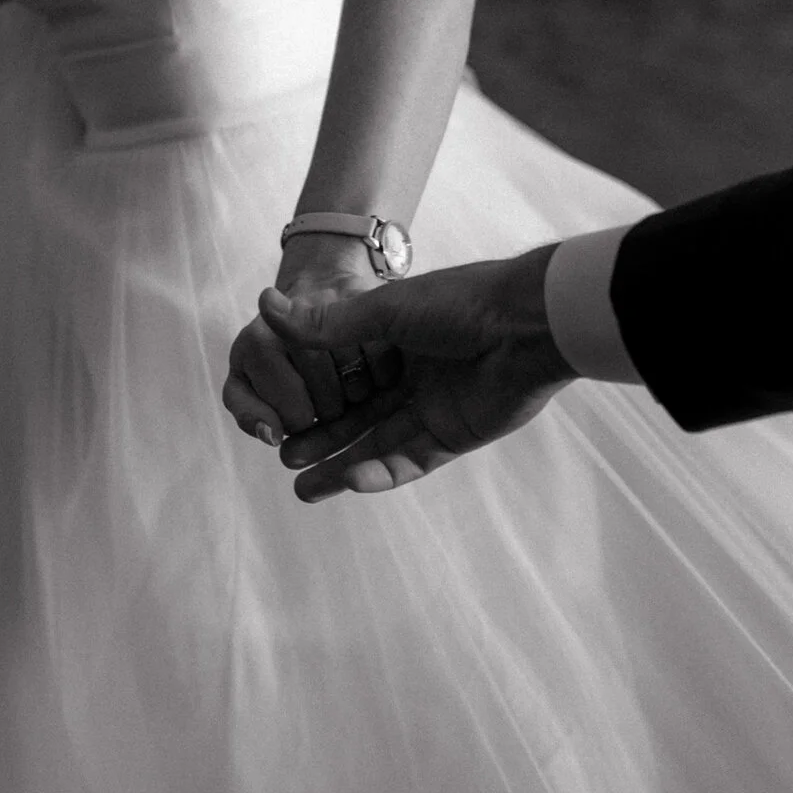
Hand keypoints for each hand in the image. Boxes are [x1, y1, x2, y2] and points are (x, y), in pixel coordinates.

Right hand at [244, 246, 577, 502]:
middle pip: (359, 416)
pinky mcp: (455, 435)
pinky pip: (410, 459)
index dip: (313, 394)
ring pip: (379, 445)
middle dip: (322, 440)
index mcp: (399, 339)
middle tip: (284, 457)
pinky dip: (381, 472)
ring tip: (302, 490)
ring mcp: (435, 407)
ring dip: (342, 467)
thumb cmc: (461, 303)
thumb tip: (264, 305)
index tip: (277, 411)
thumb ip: (327, 324)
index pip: (346, 374)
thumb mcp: (384, 310)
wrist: (528, 323)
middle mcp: (414, 375)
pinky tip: (349, 482)